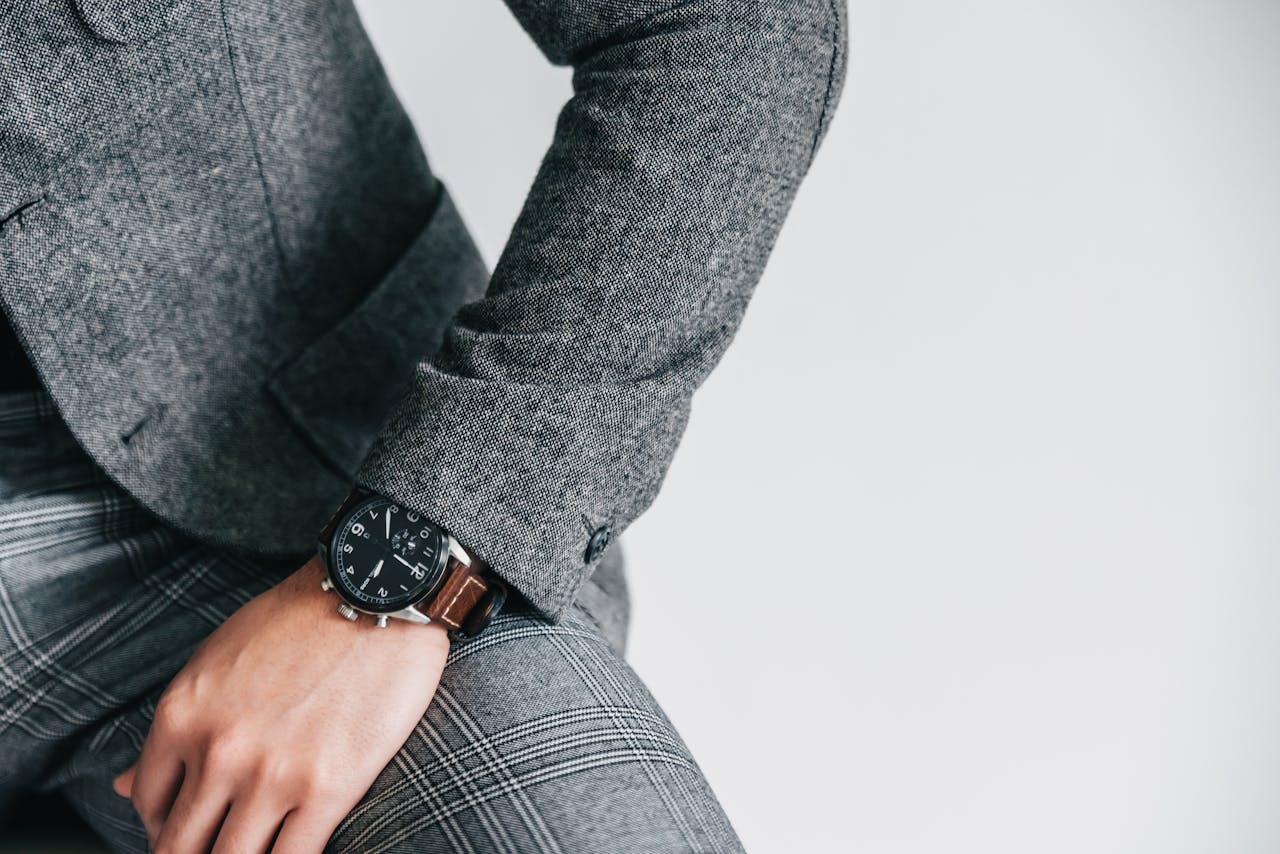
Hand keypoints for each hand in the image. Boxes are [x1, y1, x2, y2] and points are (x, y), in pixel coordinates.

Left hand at [112, 556, 449, 852]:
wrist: (378, 593)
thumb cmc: (301, 617)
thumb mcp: (216, 660)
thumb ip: (174, 729)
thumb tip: (123, 787)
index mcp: (182, 717)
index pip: (147, 804)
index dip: (163, 825)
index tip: (191, 824)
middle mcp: (217, 754)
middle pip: (180, 846)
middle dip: (195, 852)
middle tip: (218, 841)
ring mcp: (271, 777)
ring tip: (255, 846)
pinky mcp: (328, 790)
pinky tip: (290, 848)